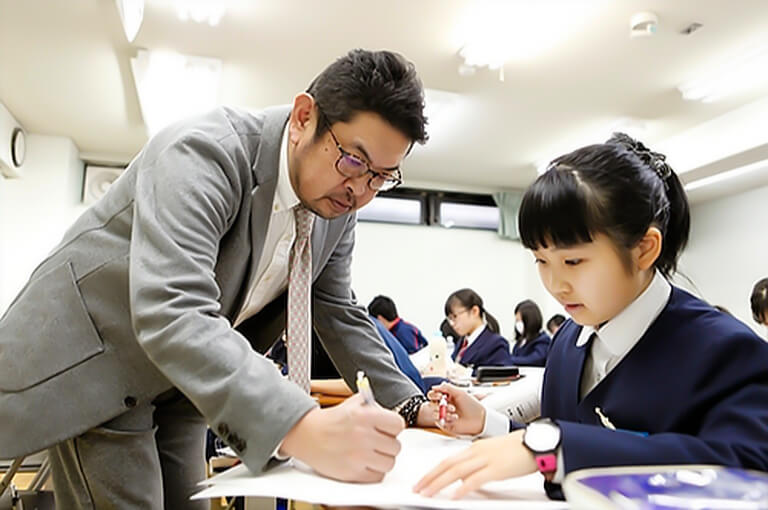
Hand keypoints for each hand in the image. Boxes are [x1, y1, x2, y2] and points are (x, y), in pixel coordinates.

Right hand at [280, 393, 404, 481]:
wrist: (307, 434)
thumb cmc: (331, 420)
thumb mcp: (353, 403)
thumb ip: (374, 406)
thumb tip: (390, 414)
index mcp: (366, 416)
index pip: (398, 425)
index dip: (393, 428)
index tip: (387, 430)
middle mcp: (363, 435)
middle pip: (395, 447)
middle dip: (387, 445)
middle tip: (377, 443)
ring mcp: (358, 456)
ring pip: (389, 463)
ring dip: (382, 460)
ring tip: (371, 454)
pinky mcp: (352, 473)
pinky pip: (377, 476)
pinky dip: (373, 472)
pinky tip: (364, 463)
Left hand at [413, 430, 536, 498]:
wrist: (537, 442)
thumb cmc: (517, 449)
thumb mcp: (492, 454)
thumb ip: (476, 464)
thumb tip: (463, 479)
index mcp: (474, 448)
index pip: (447, 459)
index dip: (432, 470)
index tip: (422, 480)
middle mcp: (476, 452)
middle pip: (447, 465)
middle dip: (430, 477)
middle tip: (417, 488)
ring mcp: (486, 459)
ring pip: (456, 471)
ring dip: (439, 483)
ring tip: (427, 492)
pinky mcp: (497, 468)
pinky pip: (476, 479)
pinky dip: (463, 487)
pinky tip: (455, 495)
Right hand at [416, 383, 485, 435]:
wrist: (479, 419)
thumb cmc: (472, 405)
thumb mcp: (460, 393)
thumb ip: (446, 387)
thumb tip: (433, 387)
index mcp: (447, 397)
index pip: (434, 394)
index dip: (434, 394)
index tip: (440, 395)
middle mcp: (445, 406)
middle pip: (431, 403)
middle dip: (437, 403)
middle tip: (445, 403)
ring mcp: (445, 415)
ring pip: (434, 412)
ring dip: (444, 411)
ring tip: (454, 411)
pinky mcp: (445, 423)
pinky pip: (438, 420)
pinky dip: (446, 418)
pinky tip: (454, 417)